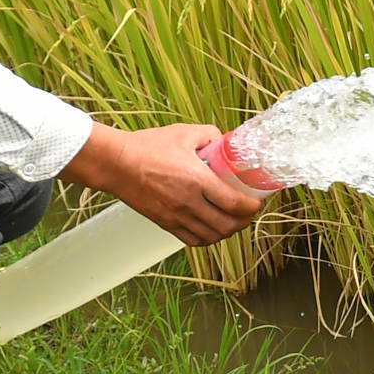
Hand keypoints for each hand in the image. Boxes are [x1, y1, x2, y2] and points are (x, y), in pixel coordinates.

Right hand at [61, 122, 268, 245]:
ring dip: (227, 232)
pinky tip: (212, 230)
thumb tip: (225, 141)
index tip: (257, 202)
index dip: (252, 207)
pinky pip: (192, 240)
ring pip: (212, 236)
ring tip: (233, 222)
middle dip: (244, 221)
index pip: (235, 203)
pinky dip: (207, 239)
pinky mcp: (165, 223)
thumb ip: (209, 135)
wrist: (116, 164)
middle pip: (227, 225)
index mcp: (197, 179)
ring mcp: (176, 216)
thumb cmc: (147, 146)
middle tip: (248, 213)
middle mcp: (189, 202)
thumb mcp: (183, 133)